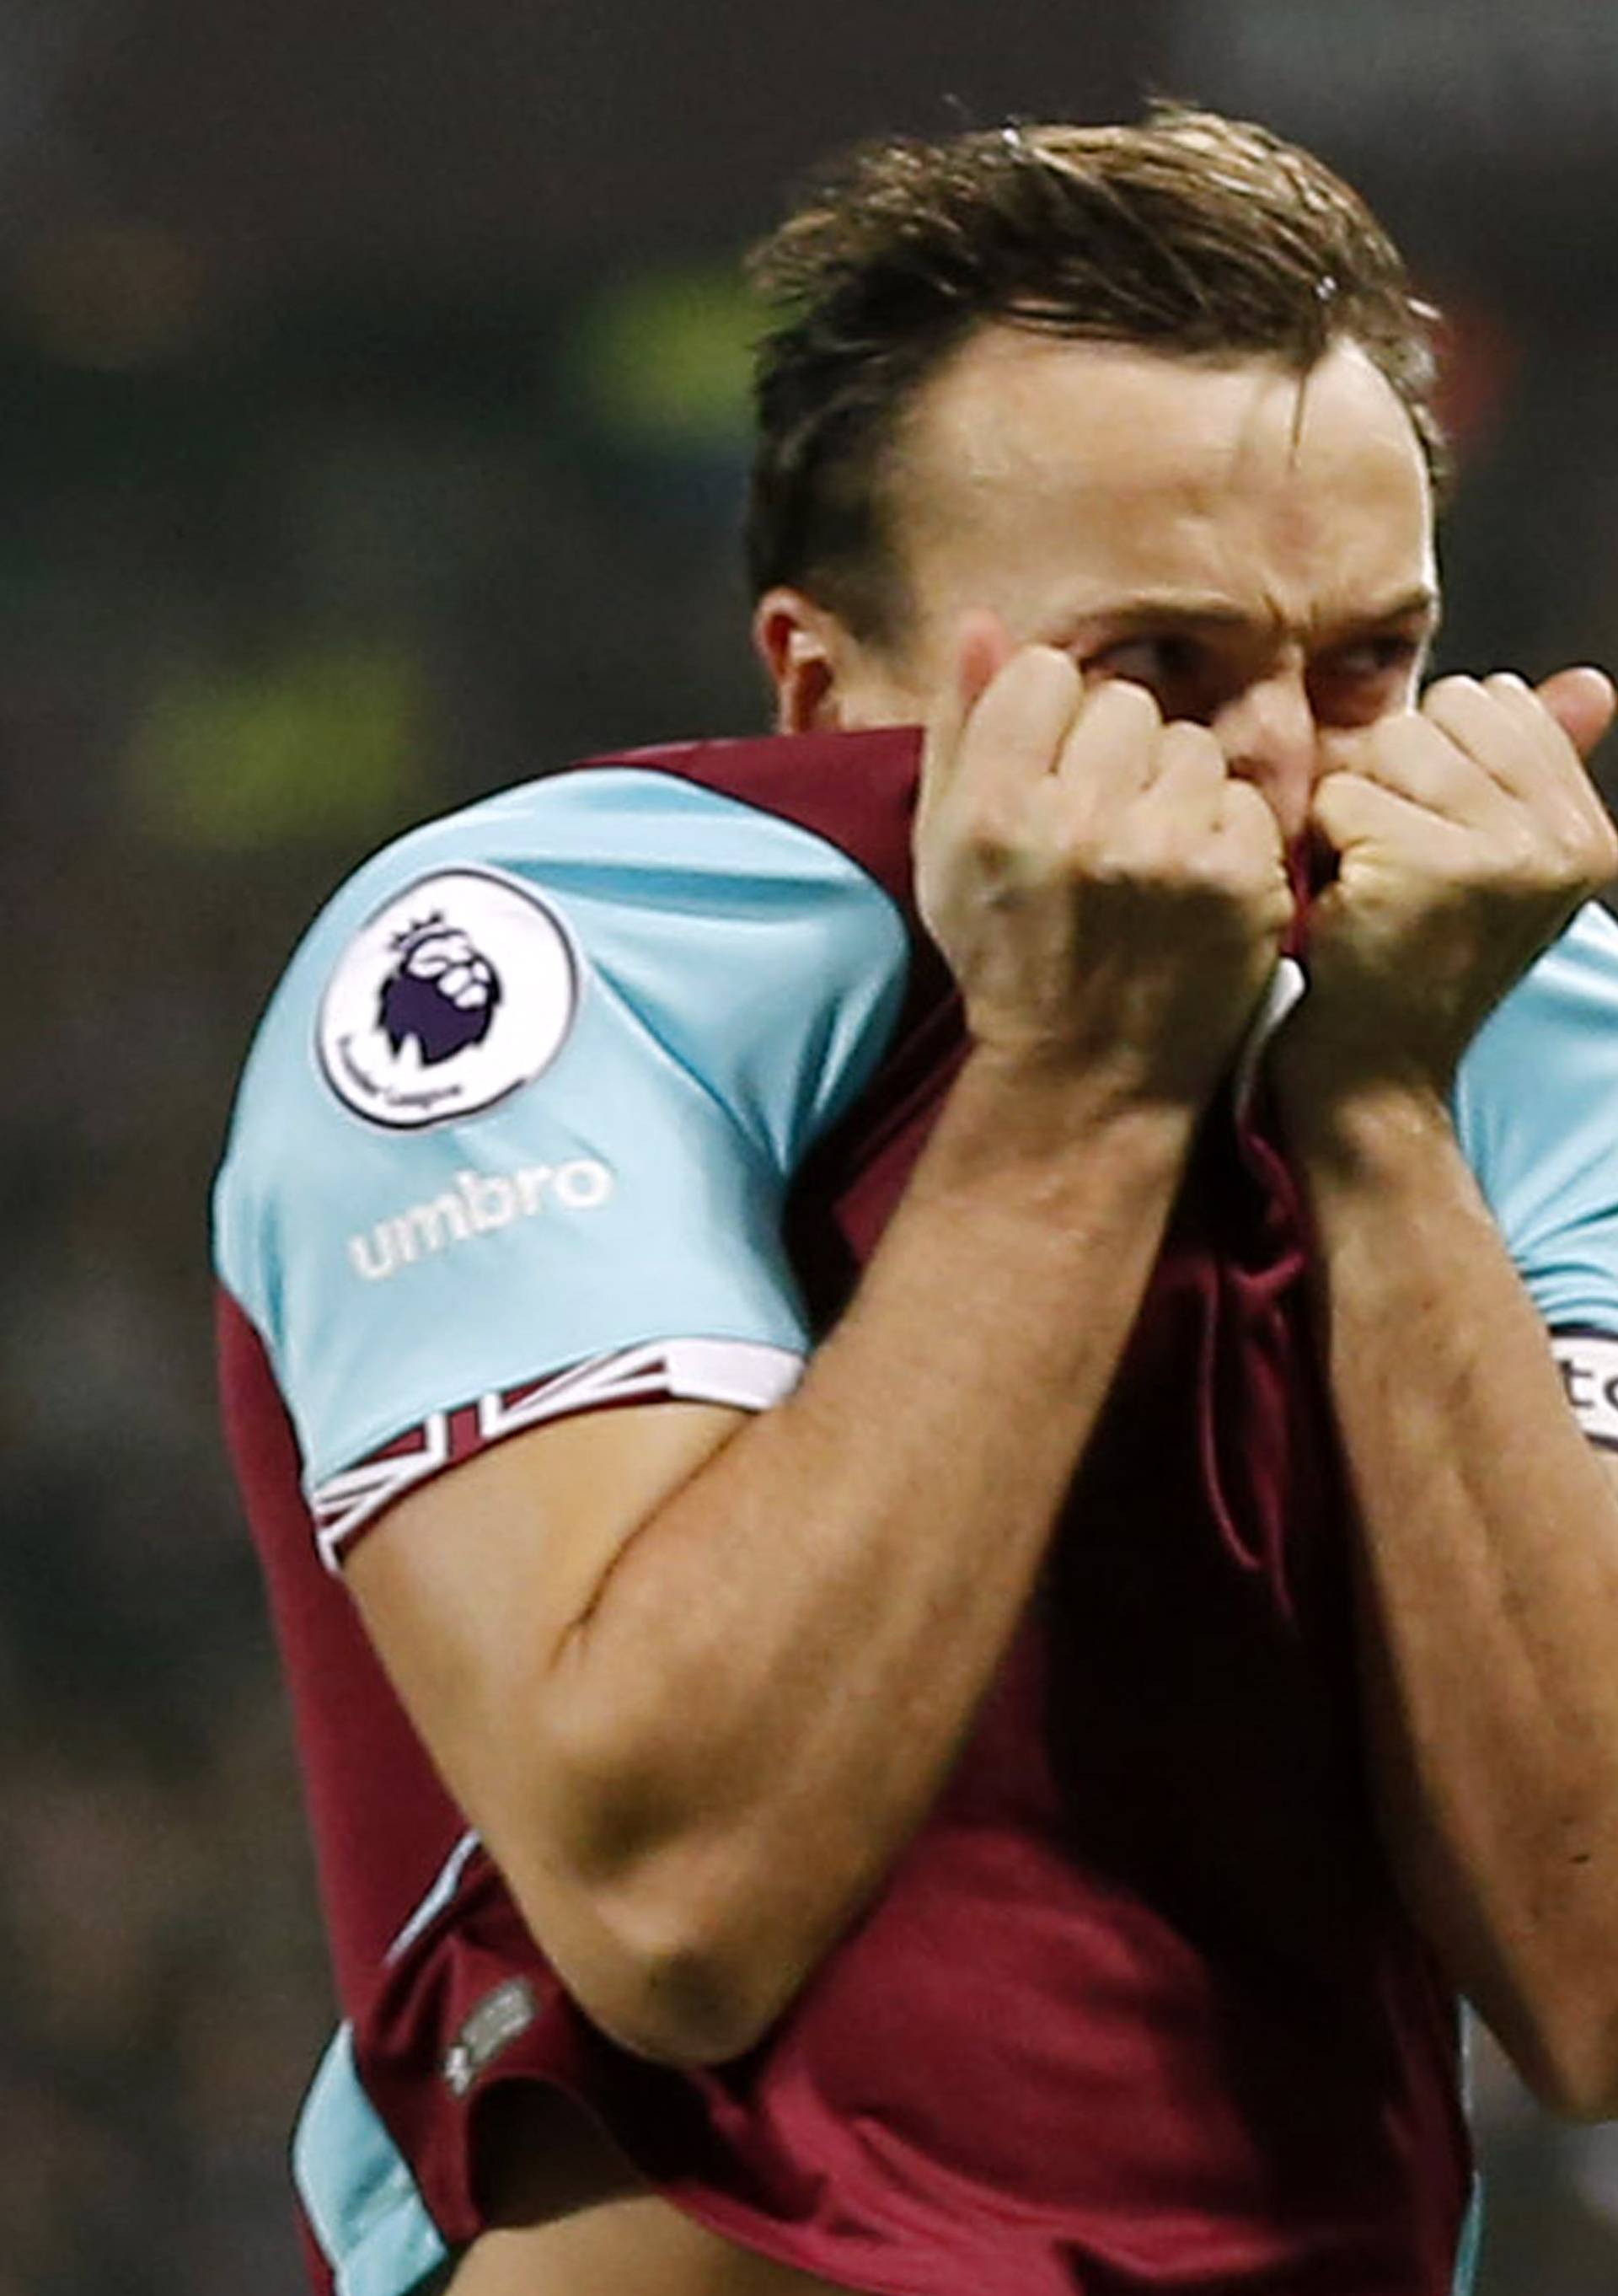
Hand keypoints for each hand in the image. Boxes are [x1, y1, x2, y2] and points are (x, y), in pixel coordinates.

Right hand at [915, 611, 1292, 1108]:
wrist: (1087, 1075)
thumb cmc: (1009, 955)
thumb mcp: (947, 849)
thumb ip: (961, 731)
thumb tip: (981, 622)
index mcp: (992, 808)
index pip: (1048, 673)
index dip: (1053, 718)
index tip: (1049, 774)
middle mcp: (1075, 823)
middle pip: (1125, 703)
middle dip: (1116, 753)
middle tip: (1101, 826)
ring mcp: (1164, 852)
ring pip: (1191, 745)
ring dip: (1174, 790)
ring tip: (1147, 859)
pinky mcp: (1237, 881)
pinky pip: (1242, 799)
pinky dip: (1222, 836)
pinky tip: (1190, 887)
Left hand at [1280, 667, 1617, 1101]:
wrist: (1372, 1076)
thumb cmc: (1410, 964)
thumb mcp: (1492, 863)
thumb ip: (1536, 769)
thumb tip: (1593, 682)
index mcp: (1585, 833)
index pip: (1498, 701)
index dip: (1434, 760)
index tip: (1431, 842)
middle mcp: (1559, 842)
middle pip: (1441, 714)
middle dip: (1394, 777)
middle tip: (1394, 867)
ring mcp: (1499, 856)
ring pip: (1387, 747)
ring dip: (1355, 810)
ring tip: (1370, 882)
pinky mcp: (1422, 868)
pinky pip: (1340, 797)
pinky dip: (1321, 847)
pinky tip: (1343, 906)